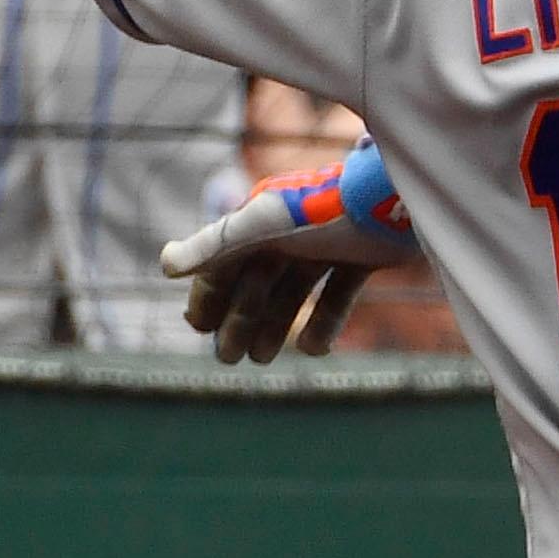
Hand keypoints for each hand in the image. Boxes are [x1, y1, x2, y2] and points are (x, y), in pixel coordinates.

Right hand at [160, 137, 418, 363]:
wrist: (394, 199)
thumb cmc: (323, 207)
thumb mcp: (263, 224)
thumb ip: (215, 243)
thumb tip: (164, 265)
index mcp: (264, 220)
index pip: (225, 261)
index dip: (209, 293)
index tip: (198, 327)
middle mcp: (294, 233)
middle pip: (257, 283)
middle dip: (239, 319)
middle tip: (228, 358)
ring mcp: (330, 246)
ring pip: (293, 294)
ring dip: (275, 326)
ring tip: (262, 358)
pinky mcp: (364, 258)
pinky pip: (338, 295)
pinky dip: (325, 323)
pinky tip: (315, 349)